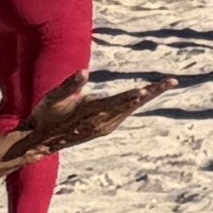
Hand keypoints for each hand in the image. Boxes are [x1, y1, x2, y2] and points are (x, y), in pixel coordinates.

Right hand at [10, 74, 178, 156]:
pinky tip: (143, 96)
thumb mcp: (53, 98)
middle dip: (152, 92)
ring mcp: (104, 127)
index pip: (117, 101)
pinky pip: (124, 115)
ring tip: (164, 85)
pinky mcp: (103, 129)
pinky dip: (135, 104)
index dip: (133, 95)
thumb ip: (70, 85)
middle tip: (172, 81)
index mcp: (91, 111)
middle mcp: (102, 121)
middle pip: (131, 104)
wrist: (40, 141)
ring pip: (130, 110)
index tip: (147, 89)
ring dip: (147, 97)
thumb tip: (84, 72)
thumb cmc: (46, 115)